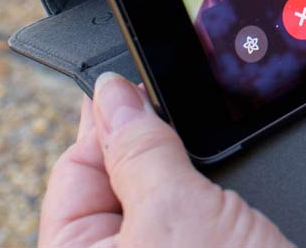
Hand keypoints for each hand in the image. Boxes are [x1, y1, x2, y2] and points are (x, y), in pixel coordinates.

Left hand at [39, 72, 292, 247]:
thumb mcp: (177, 212)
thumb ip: (140, 147)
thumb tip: (113, 93)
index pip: (73, 171)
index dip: (109, 124)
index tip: (141, 83)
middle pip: (114, 183)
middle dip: (153, 152)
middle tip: (189, 128)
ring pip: (159, 200)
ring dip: (188, 179)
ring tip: (214, 190)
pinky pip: (187, 223)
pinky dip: (209, 205)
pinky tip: (232, 212)